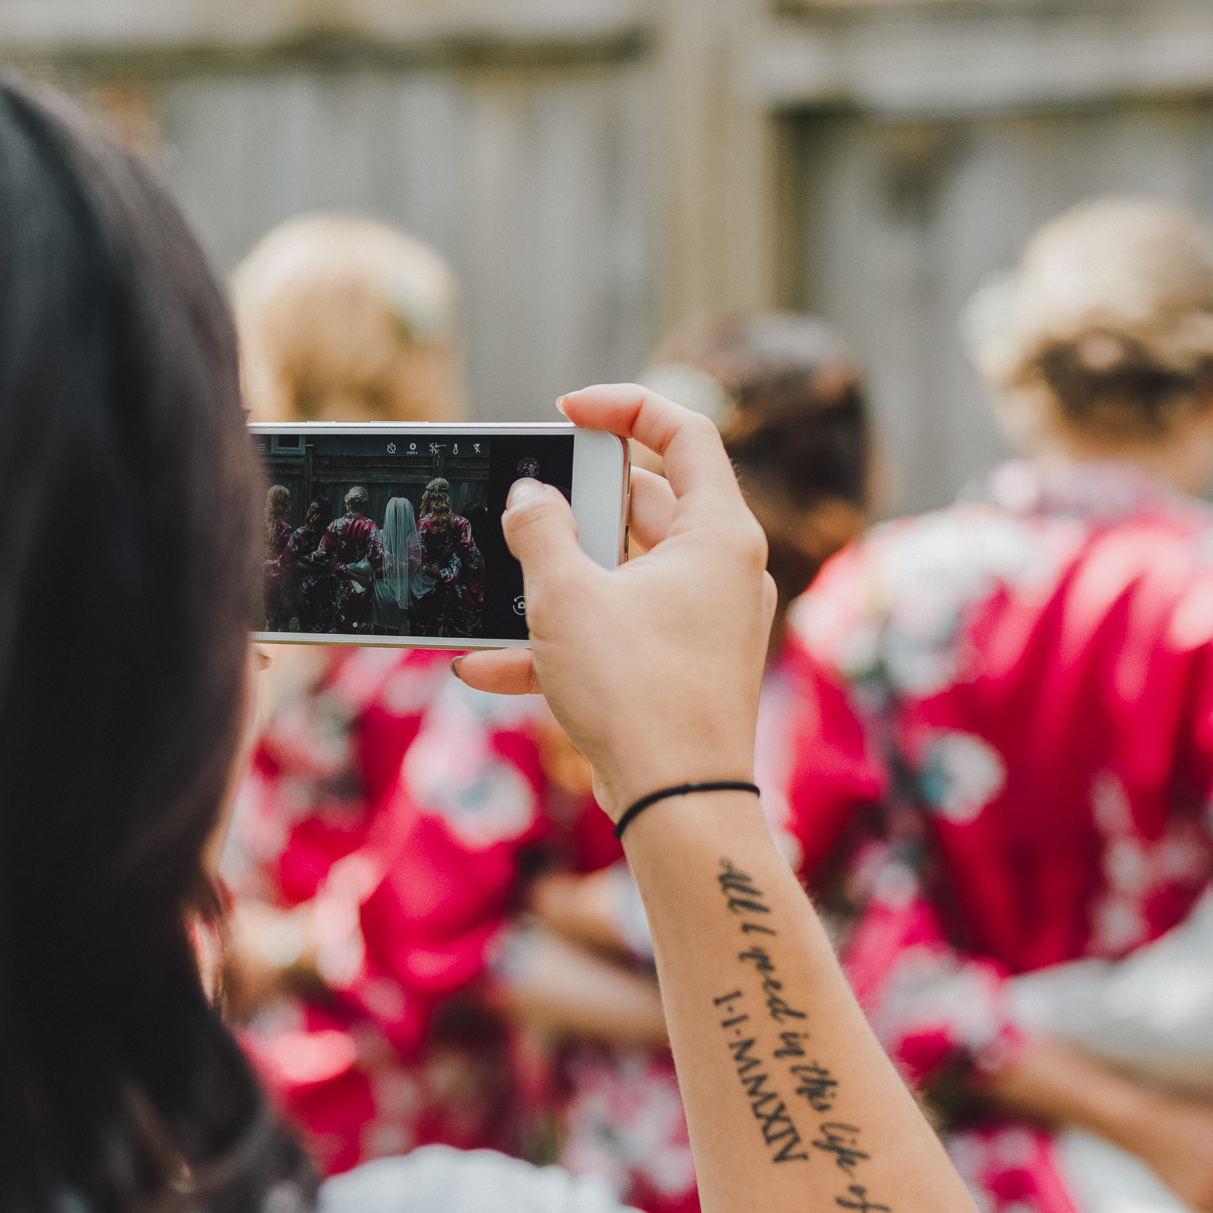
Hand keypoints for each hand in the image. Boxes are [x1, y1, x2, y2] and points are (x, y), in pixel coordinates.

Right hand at [455, 384, 773, 819]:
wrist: (679, 806)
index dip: (625, 406)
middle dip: (572, 508)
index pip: (685, 431)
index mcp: (719, 532)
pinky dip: (564, 640)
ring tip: (493, 590)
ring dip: (554, 582)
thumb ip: (538, 531)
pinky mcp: (683, 670)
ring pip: (622, 574)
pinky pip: (619, 632)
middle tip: (522, 508)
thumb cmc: (637, 692)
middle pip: (646, 504)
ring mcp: (707, 622)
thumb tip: (528, 498)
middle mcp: (724, 570)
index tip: (568, 411)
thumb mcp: (566, 596)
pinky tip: (488, 665)